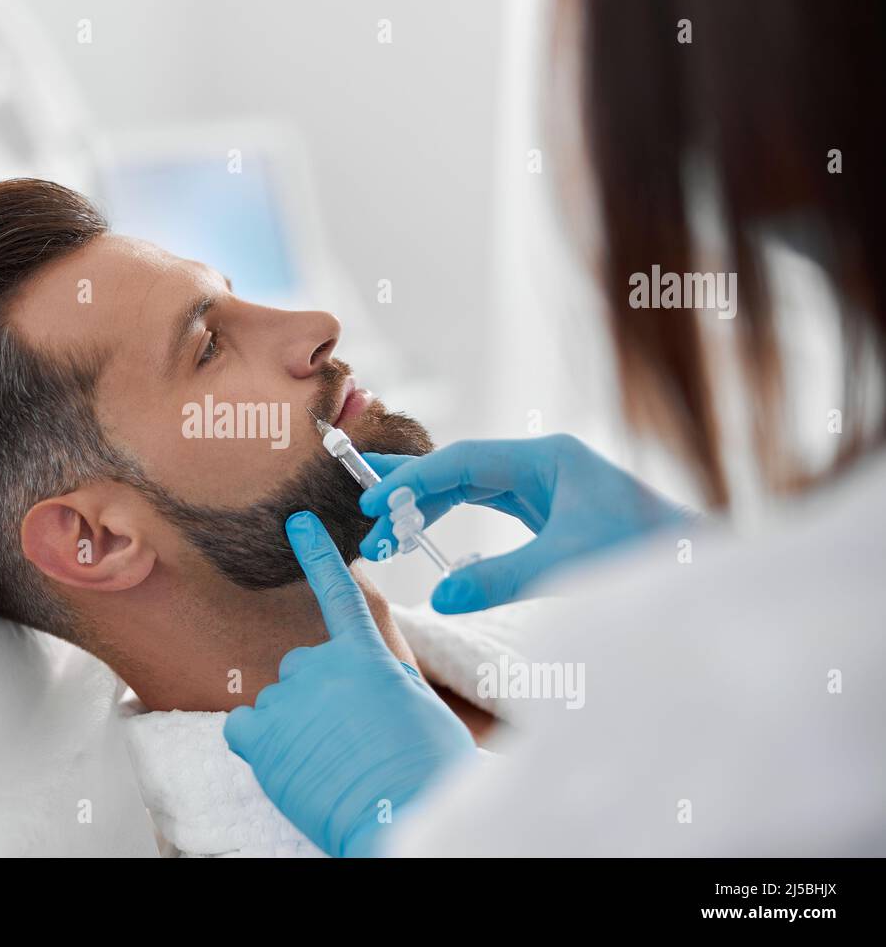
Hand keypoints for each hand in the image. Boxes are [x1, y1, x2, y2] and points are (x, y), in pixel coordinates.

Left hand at [223, 511, 476, 856]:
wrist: (403, 814)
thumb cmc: (425, 770)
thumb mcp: (420, 705)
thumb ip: (387, 672)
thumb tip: (368, 669)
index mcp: (368, 655)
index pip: (340, 593)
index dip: (319, 554)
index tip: (299, 524)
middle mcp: (322, 666)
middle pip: (304, 667)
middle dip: (318, 696)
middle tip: (347, 735)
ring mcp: (288, 699)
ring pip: (277, 700)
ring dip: (294, 724)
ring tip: (327, 759)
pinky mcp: (260, 736)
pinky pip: (244, 724)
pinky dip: (260, 742)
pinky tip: (289, 760)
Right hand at [358, 434, 692, 613]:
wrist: (695, 564)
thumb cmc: (642, 555)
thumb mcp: (565, 566)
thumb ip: (499, 580)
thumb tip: (439, 597)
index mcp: (547, 458)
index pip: (463, 462)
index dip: (414, 481)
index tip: (374, 503)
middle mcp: (541, 463)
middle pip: (459, 467)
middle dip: (410, 486)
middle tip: (360, 498)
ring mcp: (545, 484)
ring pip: (469, 486)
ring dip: (428, 507)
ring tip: (385, 529)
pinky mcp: (548, 508)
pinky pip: (486, 503)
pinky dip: (452, 517)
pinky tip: (427, 533)